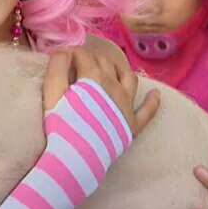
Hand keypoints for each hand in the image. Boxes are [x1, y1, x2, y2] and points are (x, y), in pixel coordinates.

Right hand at [44, 49, 159, 137]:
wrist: (78, 157)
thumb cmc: (62, 126)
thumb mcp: (52, 94)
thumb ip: (56, 69)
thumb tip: (62, 51)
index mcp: (93, 77)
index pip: (83, 55)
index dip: (71, 53)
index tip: (61, 58)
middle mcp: (114, 86)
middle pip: (105, 62)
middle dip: (91, 58)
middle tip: (78, 64)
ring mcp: (127, 105)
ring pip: (129, 78)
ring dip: (119, 69)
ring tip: (110, 69)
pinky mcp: (133, 124)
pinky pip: (148, 110)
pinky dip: (152, 101)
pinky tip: (155, 94)